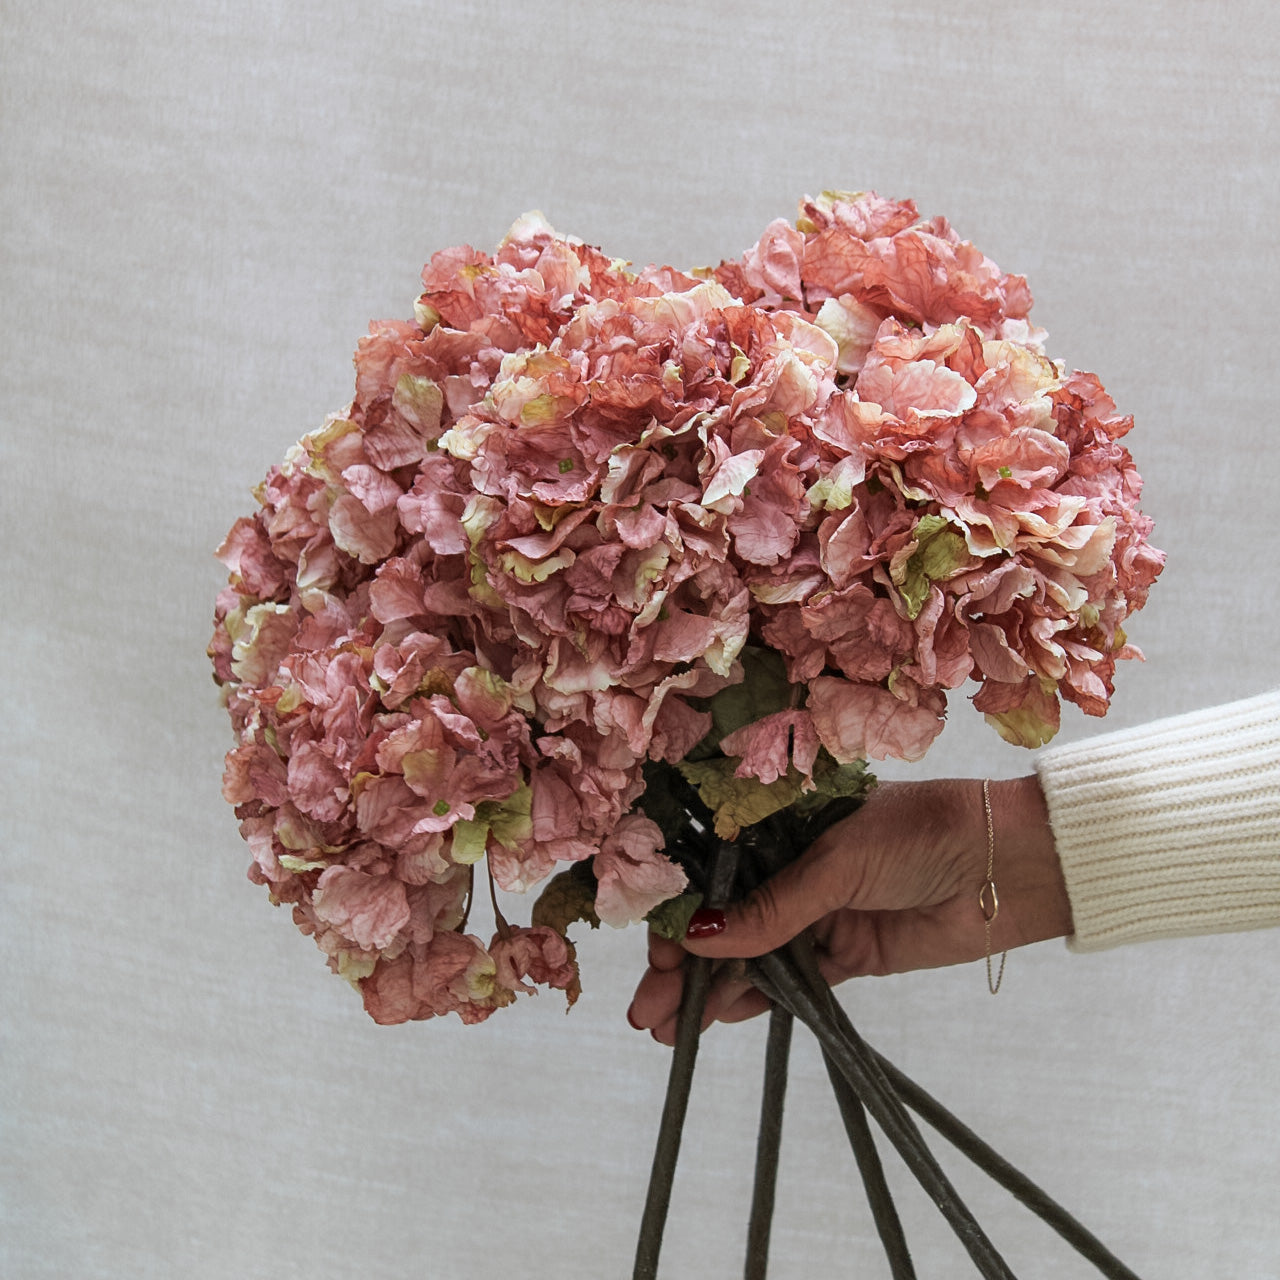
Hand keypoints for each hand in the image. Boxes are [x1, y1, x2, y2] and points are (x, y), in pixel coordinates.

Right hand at [627, 776, 1072, 1044]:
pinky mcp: (849, 953)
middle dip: (685, 961)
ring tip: (667, 1025)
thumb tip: (701, 940)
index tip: (654, 948)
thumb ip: (773, 907)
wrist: (1010, 867)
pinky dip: (754, 998)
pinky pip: (791, 979)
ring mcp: (821, 911)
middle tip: (649, 1005)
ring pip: (751, 953)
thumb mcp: (837, 861)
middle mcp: (796, 865)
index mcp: (787, 821)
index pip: (715, 866)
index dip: (681, 907)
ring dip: (711, 987)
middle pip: (726, 916)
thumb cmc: (922, 834)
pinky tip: (717, 1018)